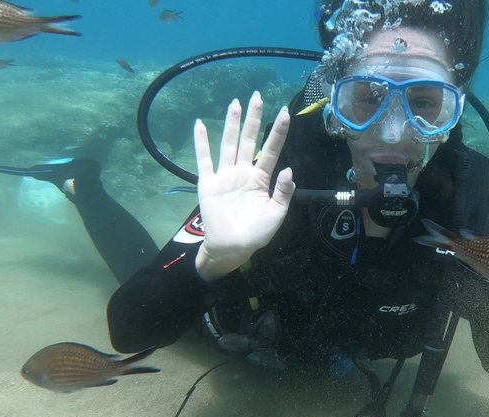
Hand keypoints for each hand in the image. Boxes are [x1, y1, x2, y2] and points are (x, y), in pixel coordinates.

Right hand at [194, 91, 294, 281]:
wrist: (231, 248)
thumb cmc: (256, 233)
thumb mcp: (276, 214)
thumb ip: (283, 192)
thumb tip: (289, 169)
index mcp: (261, 179)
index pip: (271, 150)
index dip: (278, 131)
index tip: (285, 112)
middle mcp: (243, 172)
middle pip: (249, 139)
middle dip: (254, 118)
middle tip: (257, 96)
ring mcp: (225, 175)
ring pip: (229, 144)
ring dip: (232, 124)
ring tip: (235, 103)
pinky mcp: (208, 182)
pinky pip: (204, 159)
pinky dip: (201, 142)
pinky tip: (200, 125)